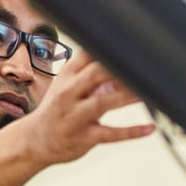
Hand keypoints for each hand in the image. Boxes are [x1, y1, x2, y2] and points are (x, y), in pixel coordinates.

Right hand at [19, 49, 153, 165]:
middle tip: (144, 66)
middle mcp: (69, 93)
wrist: (35, 141)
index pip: (88, 55)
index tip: (132, 44)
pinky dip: (132, 131)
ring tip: (150, 93)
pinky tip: (150, 128)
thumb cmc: (58, 109)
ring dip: (128, 97)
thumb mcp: (68, 85)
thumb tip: (124, 61)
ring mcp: (76, 116)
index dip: (109, 48)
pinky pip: (111, 134)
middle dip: (119, 69)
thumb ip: (94, 73)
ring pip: (104, 102)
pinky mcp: (85, 137)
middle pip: (95, 74)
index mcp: (67, 76)